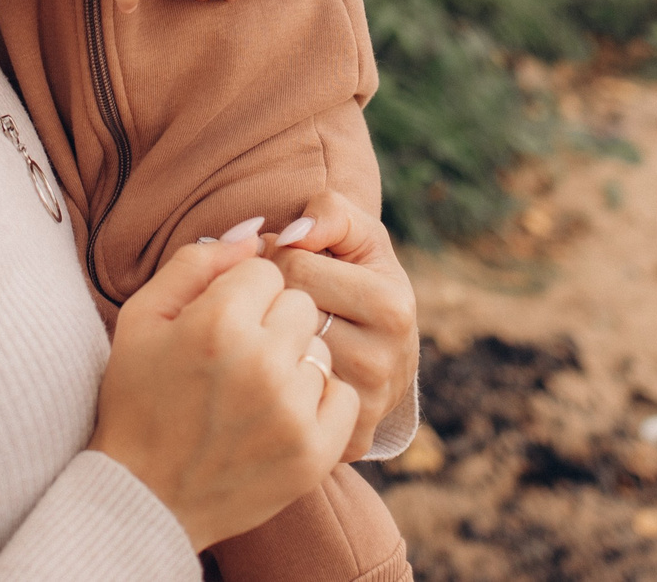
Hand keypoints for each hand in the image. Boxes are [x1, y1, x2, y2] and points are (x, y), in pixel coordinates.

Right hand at [88, 237, 359, 550]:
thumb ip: (196, 262)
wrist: (144, 497)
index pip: (265, 269)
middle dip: (272, 321)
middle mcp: (261, 363)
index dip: (241, 293)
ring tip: (254, 390)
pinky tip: (280, 415)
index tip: (221, 321)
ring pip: (320, 348)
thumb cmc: (138, 398)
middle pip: (299, 303)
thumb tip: (254, 236)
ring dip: (294, 361)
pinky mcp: (314, 452)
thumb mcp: (143, 317)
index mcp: (217, 323)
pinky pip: (342, 395)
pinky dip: (318, 402)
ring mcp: (292, 411)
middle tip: (238, 357)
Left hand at [262, 191, 419, 459]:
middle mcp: (385, 362)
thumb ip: (331, 213)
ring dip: (264, 341)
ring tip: (280, 332)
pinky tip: (281, 375)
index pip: (291, 265)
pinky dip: (271, 385)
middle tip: (277, 301)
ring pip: (278, 359)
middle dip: (266, 300)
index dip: (275, 259)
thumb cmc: (357, 282)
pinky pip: (281, 403)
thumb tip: (297, 233)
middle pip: (280, 315)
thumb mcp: (356, 238)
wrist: (380, 354)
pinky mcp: (344, 442)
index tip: (286, 266)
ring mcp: (365, 407)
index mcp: (392, 305)